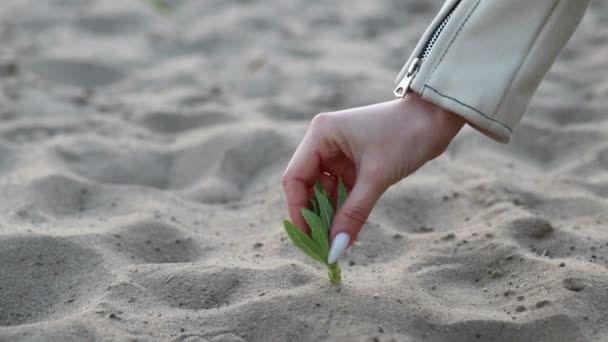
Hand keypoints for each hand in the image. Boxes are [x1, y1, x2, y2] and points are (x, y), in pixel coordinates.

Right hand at [282, 92, 464, 262]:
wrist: (437, 118)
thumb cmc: (405, 136)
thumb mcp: (377, 178)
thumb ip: (353, 214)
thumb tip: (334, 250)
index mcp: (320, 134)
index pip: (294, 178)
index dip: (298, 210)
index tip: (308, 238)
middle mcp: (324, 141)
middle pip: (306, 186)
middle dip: (314, 216)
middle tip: (323, 246)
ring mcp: (337, 151)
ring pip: (323, 191)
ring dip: (330, 215)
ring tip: (339, 242)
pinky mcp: (352, 161)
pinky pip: (340, 190)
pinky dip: (344, 209)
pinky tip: (349, 230)